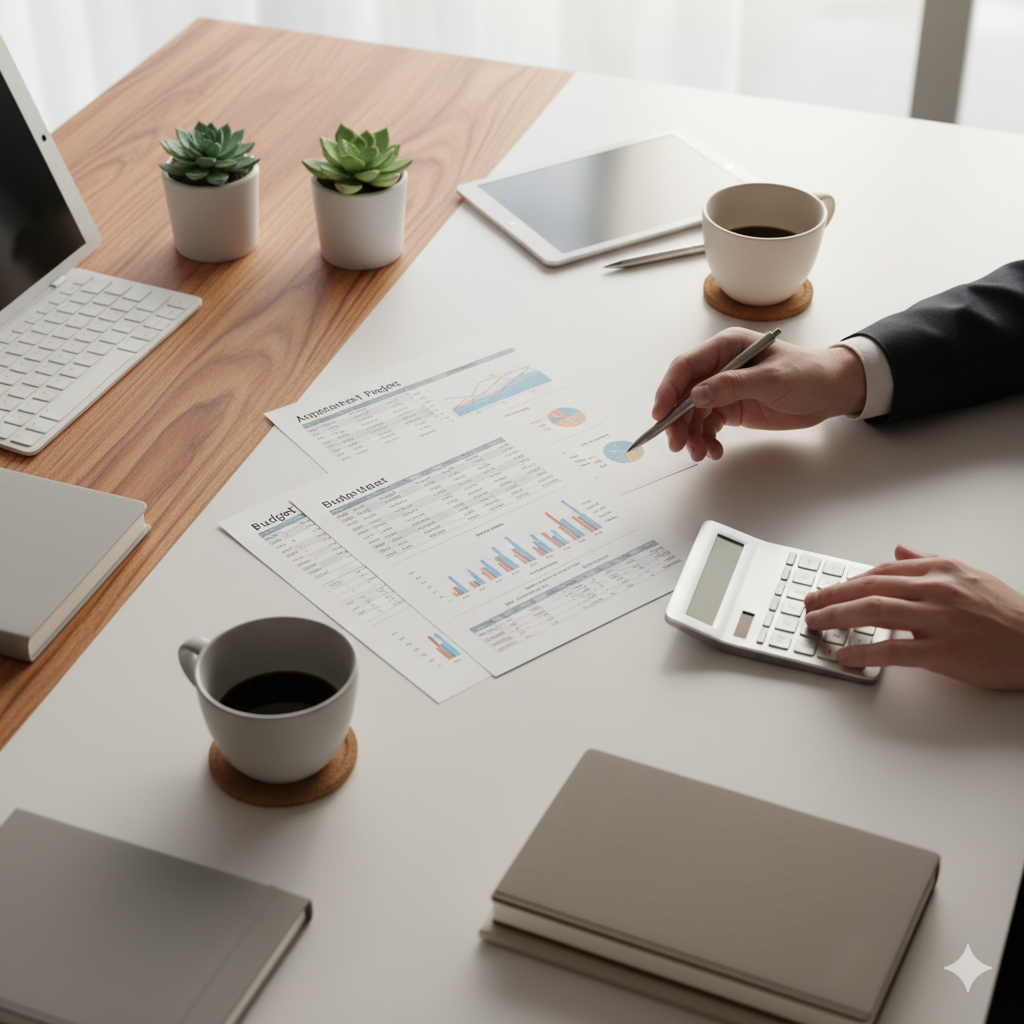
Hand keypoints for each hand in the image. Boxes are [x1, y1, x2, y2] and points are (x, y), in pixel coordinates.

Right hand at [651, 328, 866, 460]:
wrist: (831, 392)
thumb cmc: (807, 374)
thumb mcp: (772, 378)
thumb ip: (733, 385)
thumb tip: (697, 394)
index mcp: (726, 348)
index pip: (686, 367)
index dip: (669, 389)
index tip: (660, 414)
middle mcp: (720, 367)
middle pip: (684, 394)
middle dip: (678, 421)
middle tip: (677, 444)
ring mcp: (724, 389)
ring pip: (694, 414)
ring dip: (692, 435)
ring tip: (699, 453)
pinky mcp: (731, 409)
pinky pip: (708, 426)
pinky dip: (707, 441)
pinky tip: (713, 452)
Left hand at [803, 545, 1023, 689]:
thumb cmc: (1005, 614)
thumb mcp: (968, 575)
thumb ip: (930, 562)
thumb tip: (900, 550)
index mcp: (940, 570)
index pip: (881, 572)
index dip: (848, 582)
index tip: (827, 590)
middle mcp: (936, 589)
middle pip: (869, 588)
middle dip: (832, 595)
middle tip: (808, 604)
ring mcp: (938, 619)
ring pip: (874, 612)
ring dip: (837, 617)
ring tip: (815, 624)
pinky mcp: (942, 650)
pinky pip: (892, 650)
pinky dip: (863, 652)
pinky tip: (844, 655)